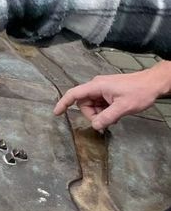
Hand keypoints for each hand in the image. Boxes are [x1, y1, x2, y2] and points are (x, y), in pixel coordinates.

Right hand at [54, 61, 170, 130]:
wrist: (153, 83)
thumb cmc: (139, 92)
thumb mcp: (123, 107)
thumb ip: (107, 117)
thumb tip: (95, 126)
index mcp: (96, 86)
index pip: (74, 94)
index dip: (63, 103)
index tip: (56, 113)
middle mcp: (96, 86)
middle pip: (84, 103)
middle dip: (92, 115)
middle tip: (106, 122)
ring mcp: (102, 88)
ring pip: (92, 105)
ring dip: (100, 114)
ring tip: (114, 117)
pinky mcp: (108, 92)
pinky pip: (100, 103)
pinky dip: (105, 111)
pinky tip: (115, 114)